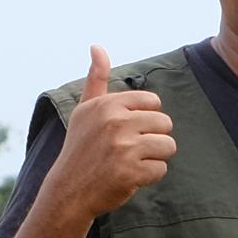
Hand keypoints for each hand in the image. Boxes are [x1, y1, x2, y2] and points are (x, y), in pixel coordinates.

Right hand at [62, 44, 176, 217]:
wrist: (68, 191)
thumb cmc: (81, 148)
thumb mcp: (85, 110)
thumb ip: (96, 78)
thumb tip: (97, 46)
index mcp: (107, 104)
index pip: (153, 102)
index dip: (146, 118)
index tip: (128, 130)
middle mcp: (115, 122)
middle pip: (165, 123)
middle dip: (153, 138)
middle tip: (130, 150)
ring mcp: (123, 147)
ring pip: (168, 146)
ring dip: (155, 157)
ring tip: (132, 162)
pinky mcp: (130, 172)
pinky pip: (161, 168)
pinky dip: (149, 176)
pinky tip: (130, 177)